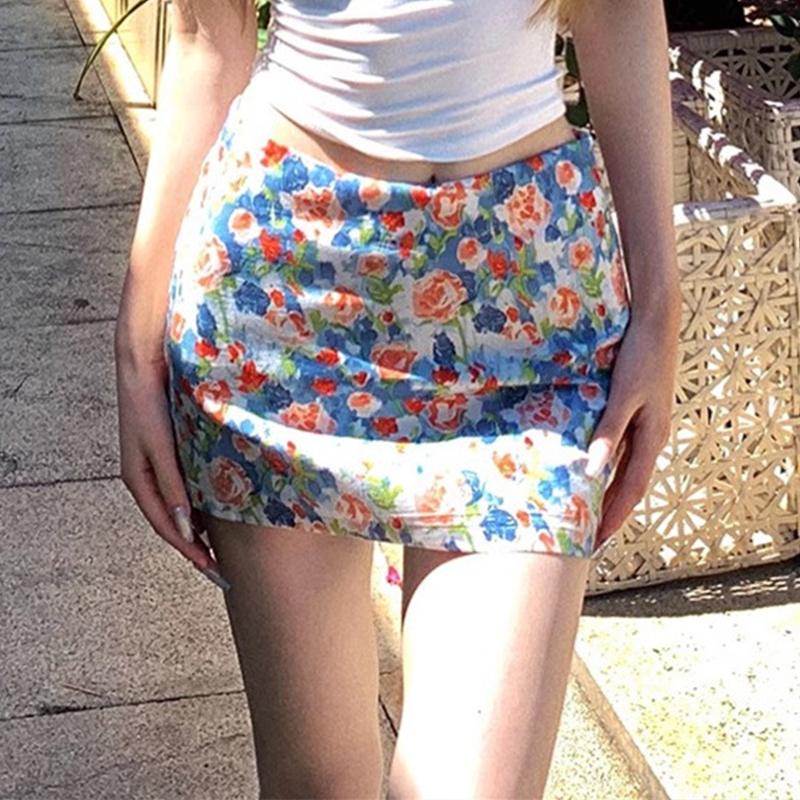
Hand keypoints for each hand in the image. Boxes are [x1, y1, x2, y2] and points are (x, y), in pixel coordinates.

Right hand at [114, 333, 223, 584]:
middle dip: (194, 549)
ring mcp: (159, 466)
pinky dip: (199, 506)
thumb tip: (182, 527)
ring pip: (178, 508)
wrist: (145, 363)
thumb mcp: (160, 446)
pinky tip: (217, 510)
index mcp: (140, 480)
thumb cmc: (147, 402)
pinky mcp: (171, 452)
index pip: (166, 528)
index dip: (190, 553)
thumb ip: (172, 485)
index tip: (213, 572)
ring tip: (221, 549)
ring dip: (197, 530)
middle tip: (221, 570)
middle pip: (171, 524)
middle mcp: (148, 477)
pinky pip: (185, 488)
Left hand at [585, 308, 679, 547]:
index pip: (631, 490)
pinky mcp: (638, 415)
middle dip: (610, 512)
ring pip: (626, 471)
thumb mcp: (623, 396)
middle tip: (588, 537)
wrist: (655, 325)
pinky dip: (609, 469)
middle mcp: (651, 438)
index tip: (597, 542)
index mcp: (652, 439)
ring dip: (609, 493)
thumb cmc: (640, 358)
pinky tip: (594, 473)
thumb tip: (594, 470)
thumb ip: (608, 432)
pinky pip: (623, 452)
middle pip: (629, 485)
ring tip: (588, 514)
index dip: (614, 517)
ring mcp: (646, 428)